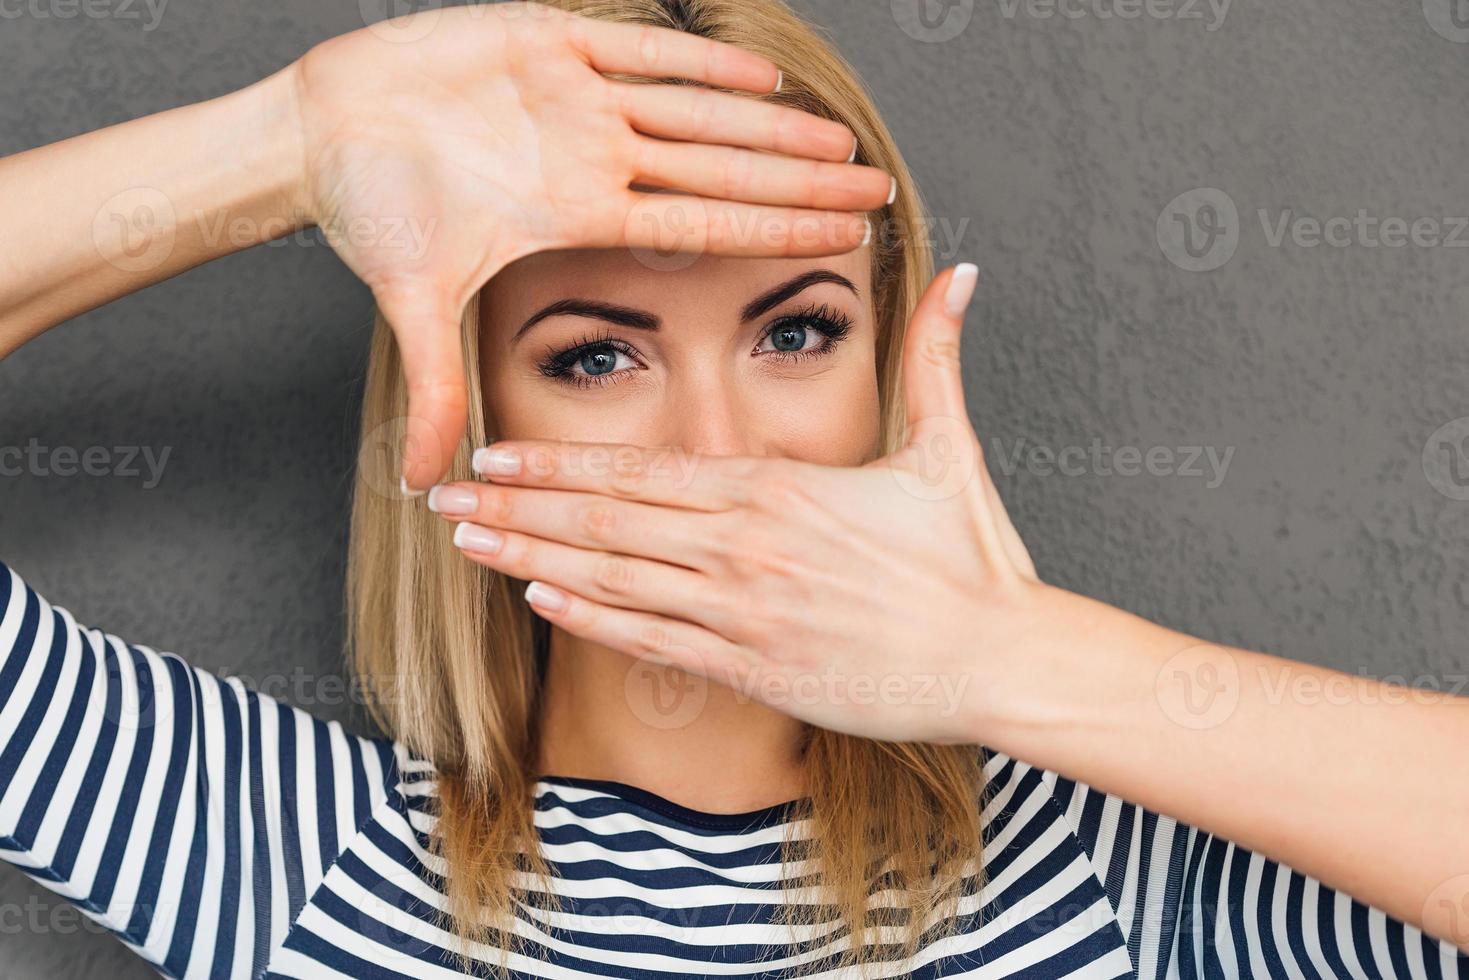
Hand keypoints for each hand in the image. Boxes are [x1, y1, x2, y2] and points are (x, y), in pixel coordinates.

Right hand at [285, 2, 890, 490]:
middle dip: (797, 180)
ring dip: (768, 124)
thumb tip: (425, 481)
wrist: (319, 134)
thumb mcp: (414, 303)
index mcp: (579, 214)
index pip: (700, 227)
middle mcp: (593, 159)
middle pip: (719, 170)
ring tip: (838, 137)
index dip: (771, 230)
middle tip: (875, 189)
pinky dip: (696, 58)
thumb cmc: (368, 211)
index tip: (841, 240)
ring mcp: (578, 101)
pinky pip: (638, 50)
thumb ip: (435, 385)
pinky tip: (759, 74)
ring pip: (697, 110)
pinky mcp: (545, 40)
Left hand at [425, 265, 1065, 743]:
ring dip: (531, 559)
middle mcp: (745, 548)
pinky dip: (591, 622)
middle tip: (440, 494)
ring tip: (467, 542)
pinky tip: (540, 602)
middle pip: (604, 520)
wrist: (1002, 661)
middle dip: (515, 505)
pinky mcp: (755, 670)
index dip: (557, 460)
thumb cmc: (971, 559)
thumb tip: (960, 275)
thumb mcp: (946, 447)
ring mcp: (743, 613)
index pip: (641, 469)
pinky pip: (652, 644)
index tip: (494, 449)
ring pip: (611, 581)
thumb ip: (934, 358)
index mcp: (778, 489)